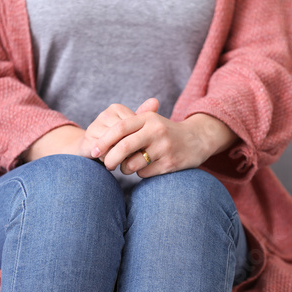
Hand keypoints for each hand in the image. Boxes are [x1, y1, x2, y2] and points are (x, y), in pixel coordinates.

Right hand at [22, 99, 157, 161]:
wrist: (91, 150)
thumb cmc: (117, 140)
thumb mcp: (132, 129)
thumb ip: (143, 116)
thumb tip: (155, 101)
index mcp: (116, 109)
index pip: (133, 125)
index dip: (138, 139)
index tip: (140, 146)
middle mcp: (104, 115)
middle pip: (125, 134)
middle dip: (130, 147)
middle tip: (134, 156)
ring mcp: (94, 127)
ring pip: (115, 144)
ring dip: (120, 154)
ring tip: (121, 159)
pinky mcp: (87, 140)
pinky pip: (105, 152)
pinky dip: (110, 158)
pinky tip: (111, 161)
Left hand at [91, 99, 237, 177]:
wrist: (197, 139)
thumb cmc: (165, 132)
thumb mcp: (150, 122)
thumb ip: (128, 127)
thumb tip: (99, 144)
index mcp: (148, 118)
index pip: (119, 128)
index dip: (104, 141)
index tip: (94, 151)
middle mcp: (156, 131)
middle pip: (124, 147)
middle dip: (110, 158)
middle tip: (105, 165)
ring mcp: (164, 147)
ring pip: (133, 164)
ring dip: (125, 169)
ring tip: (127, 167)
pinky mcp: (170, 163)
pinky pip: (144, 173)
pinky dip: (140, 173)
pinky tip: (147, 168)